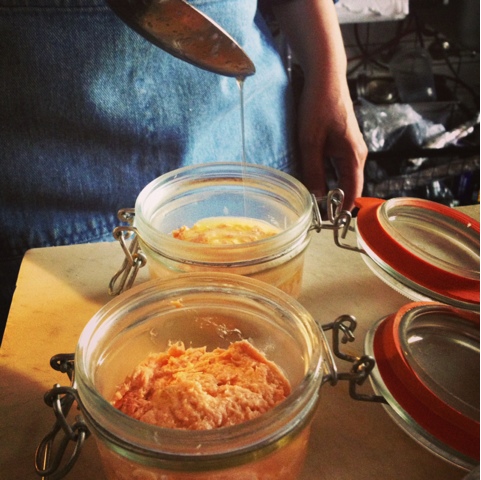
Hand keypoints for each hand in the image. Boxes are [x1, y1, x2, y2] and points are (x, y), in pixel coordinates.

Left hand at [272, 0, 367, 210]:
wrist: (325, 76)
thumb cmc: (319, 106)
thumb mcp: (310, 142)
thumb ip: (313, 171)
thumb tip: (316, 197)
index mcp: (353, 157)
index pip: (353, 191)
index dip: (342, 209)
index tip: (329, 222)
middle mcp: (356, 154)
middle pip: (347, 185)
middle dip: (334, 199)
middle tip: (316, 213)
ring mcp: (349, 147)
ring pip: (340, 175)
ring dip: (328, 186)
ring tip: (311, 197)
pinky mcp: (341, 141)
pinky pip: (335, 164)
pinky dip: (325, 173)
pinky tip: (311, 175)